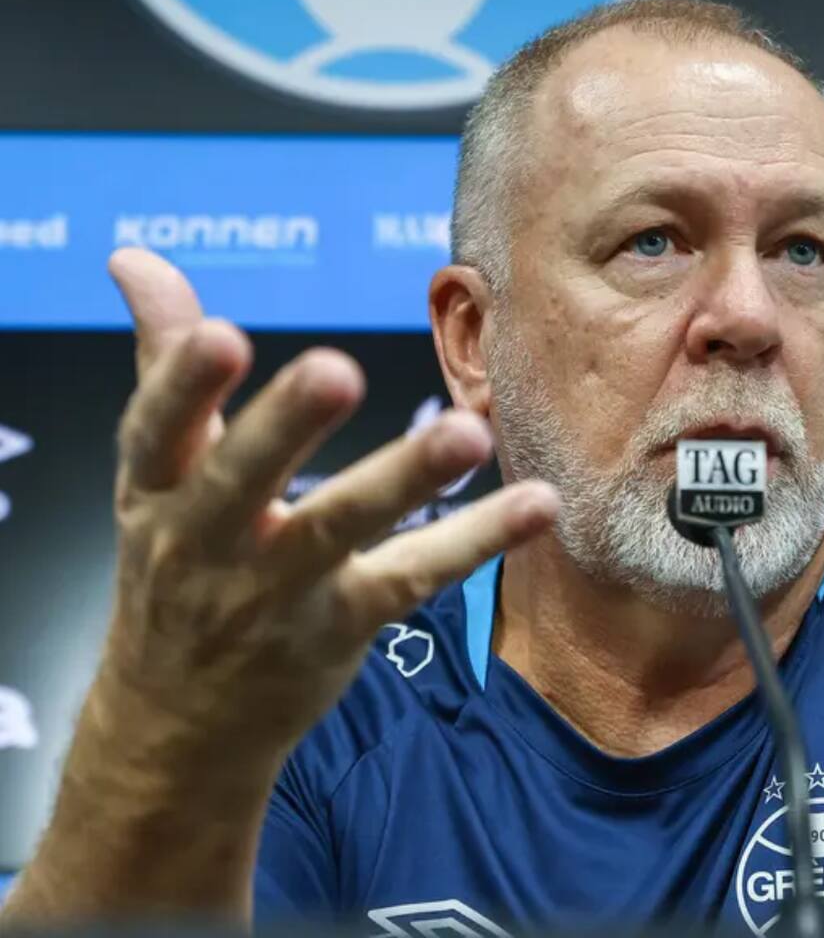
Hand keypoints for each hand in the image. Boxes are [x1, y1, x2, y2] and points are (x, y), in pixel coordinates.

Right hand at [99, 248, 558, 773]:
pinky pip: (412, 577)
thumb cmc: (175, 569)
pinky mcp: (340, 625)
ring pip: (339, 528)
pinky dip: (476, 541)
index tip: (219, 334)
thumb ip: (164, 364)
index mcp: (155, 491)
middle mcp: (206, 542)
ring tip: (465, 433)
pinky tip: (536, 505)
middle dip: (283, 429)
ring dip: (403, 478)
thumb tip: (134, 256)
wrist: (178, 720)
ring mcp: (276, 591)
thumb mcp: (154, 475)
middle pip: (241, 480)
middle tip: (336, 371)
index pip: (155, 432)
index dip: (181, 386)